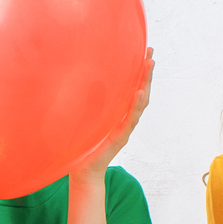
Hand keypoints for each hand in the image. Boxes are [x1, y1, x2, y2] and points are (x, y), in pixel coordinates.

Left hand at [75, 48, 153, 179]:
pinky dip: (136, 106)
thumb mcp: (84, 118)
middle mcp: (125, 118)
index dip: (137, 71)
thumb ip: (84, 103)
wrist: (83, 171)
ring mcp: (125, 127)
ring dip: (145, 83)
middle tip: (151, 52)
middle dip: (146, 72)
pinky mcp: (121, 137)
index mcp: (118, 113)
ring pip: (140, 103)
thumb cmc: (82, 145)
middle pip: (141, 91)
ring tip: (149, 65)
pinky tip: (139, 93)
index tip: (142, 51)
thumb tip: (71, 78)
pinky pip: (131, 120)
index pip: (131, 88)